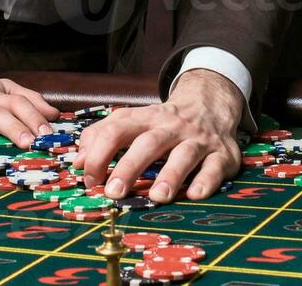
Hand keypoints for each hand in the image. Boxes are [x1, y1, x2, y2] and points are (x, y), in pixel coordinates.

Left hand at [75, 69, 242, 203]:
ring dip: (171, 175)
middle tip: (113, 192)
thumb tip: (78, 161)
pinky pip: (215, 167)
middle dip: (130, 167)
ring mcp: (199, 140)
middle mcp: (172, 127)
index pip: (117, 129)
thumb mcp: (133, 121)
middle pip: (149, 143)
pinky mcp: (222, 154)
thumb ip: (102, 137)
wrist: (210, 105)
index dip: (100, 153)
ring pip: (184, 154)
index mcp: (146, 118)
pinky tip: (196, 194)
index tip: (88, 178)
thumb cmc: (163, 123)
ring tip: (157, 196)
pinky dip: (206, 181)